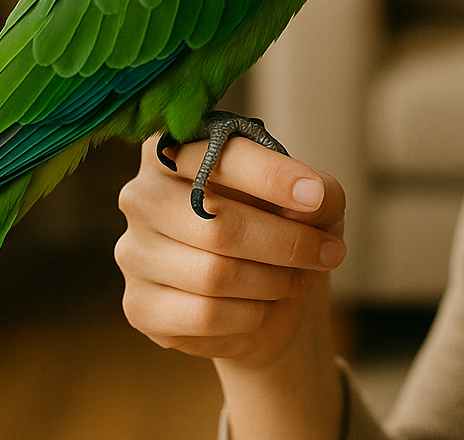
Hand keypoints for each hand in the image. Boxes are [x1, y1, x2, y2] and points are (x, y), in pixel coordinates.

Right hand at [115, 132, 346, 367]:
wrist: (271, 302)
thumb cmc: (286, 231)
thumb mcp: (315, 201)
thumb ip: (317, 190)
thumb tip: (309, 198)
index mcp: (177, 149)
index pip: (217, 153)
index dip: (269, 175)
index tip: (314, 196)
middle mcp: (142, 195)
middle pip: (217, 222)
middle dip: (286, 242)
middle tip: (329, 253)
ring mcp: (134, 252)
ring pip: (214, 274)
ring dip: (272, 281)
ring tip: (296, 280)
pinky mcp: (139, 306)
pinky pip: (204, 315)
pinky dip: (250, 315)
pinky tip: (262, 308)